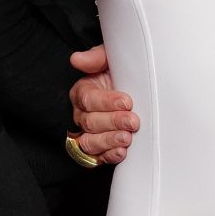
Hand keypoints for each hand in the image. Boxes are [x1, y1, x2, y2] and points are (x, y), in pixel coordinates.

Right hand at [69, 45, 138, 163]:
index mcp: (83, 91)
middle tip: (133, 121)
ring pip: (90, 141)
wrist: (137, 90)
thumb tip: (77, 58)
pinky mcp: (99, 149)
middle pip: (90, 122)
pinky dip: (109, 156)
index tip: (126, 101)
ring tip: (127, 138)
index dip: (106, 101)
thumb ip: (96, 58)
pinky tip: (121, 152)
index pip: (88, 99)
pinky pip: (98, 157)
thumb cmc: (121, 73)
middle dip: (113, 122)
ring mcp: (89, 133)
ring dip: (110, 141)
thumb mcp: (111, 60)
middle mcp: (82, 114)